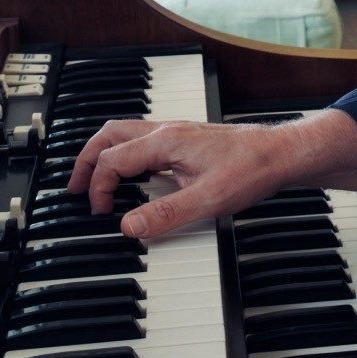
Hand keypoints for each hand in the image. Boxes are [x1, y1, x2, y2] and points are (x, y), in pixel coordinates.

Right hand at [66, 118, 291, 237]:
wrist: (281, 153)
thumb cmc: (252, 169)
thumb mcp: (209, 200)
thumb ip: (166, 214)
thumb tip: (128, 226)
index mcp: (168, 141)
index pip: (113, 159)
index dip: (99, 187)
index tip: (101, 212)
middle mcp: (169, 131)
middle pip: (111, 134)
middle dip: (87, 159)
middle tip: (74, 188)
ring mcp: (179, 133)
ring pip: (127, 133)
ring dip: (106, 154)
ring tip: (94, 181)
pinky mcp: (188, 140)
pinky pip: (145, 141)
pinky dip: (126, 155)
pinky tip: (133, 175)